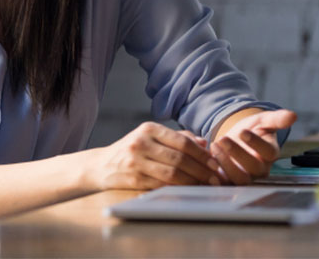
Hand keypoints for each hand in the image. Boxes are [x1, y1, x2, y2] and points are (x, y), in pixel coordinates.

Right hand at [88, 122, 221, 190]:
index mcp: (148, 128)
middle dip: (202, 170)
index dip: (202, 154)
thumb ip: (177, 137)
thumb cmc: (133, 150)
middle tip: (216, 178)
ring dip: (194, 181)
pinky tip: (189, 190)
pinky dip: (179, 188)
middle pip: (180, 158)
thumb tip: (204, 143)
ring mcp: (136, 161)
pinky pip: (162, 185)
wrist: (101, 165)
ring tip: (206, 185)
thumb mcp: (151, 137)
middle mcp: (141, 142)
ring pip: (173, 173)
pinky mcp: (134, 179)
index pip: (182, 141)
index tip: (216, 163)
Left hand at [210, 109, 296, 184]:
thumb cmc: (252, 129)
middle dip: (237, 153)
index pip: (268, 152)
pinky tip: (207, 161)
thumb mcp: (262, 121)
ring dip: (226, 163)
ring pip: (240, 179)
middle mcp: (260, 169)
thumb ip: (276, 119)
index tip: (243, 132)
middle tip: (223, 139)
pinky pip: (225, 184)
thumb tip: (293, 115)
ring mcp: (246, 176)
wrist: (235, 139)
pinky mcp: (230, 181)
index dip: (256, 143)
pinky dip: (216, 176)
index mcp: (270, 154)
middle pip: (253, 168)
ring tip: (214, 145)